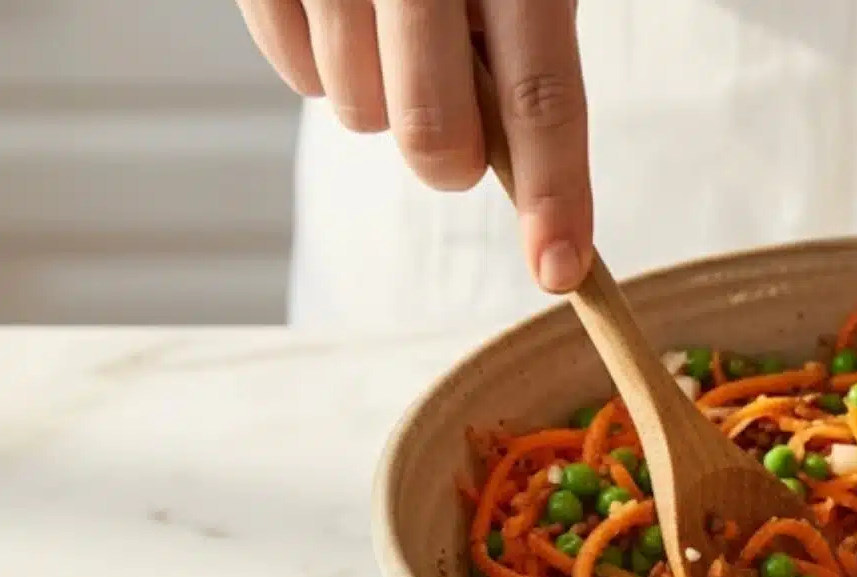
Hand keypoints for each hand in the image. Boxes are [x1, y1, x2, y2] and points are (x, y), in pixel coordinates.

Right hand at [236, 0, 592, 292]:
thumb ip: (527, 41)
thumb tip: (526, 163)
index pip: (544, 93)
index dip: (556, 193)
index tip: (559, 271)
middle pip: (435, 130)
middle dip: (448, 160)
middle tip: (454, 132)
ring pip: (356, 112)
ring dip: (382, 101)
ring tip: (394, 34)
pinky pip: (297, 76)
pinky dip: (326, 70)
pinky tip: (346, 16)